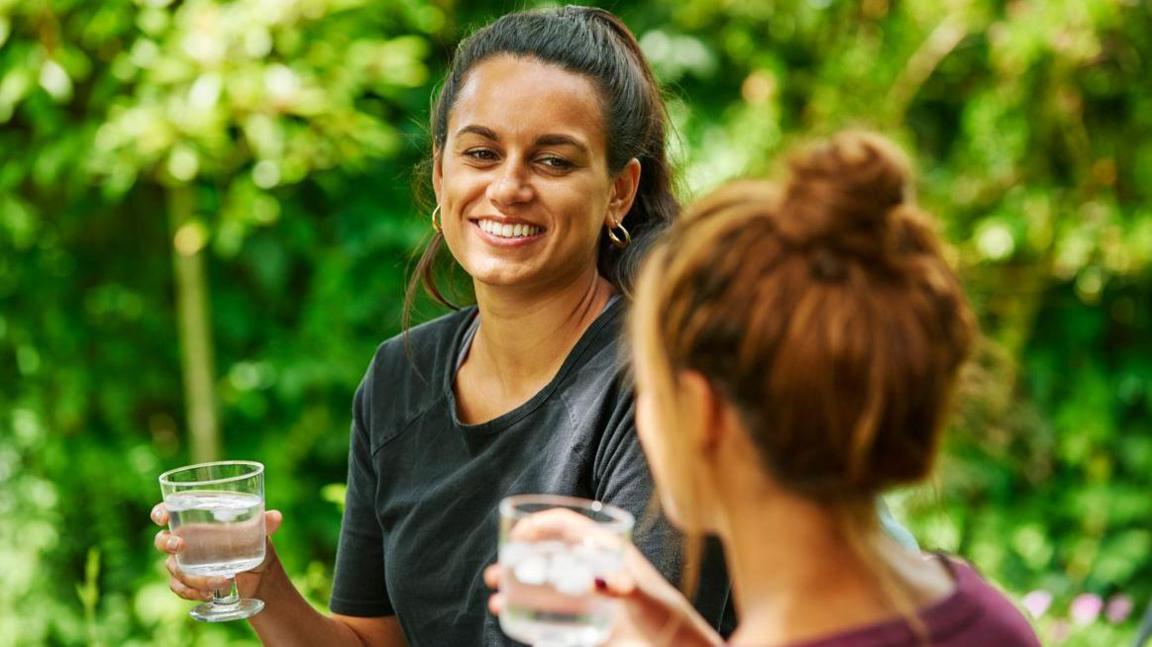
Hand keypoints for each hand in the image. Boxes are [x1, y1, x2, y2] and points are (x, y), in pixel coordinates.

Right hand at [150, 502, 282, 601]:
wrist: (260, 574)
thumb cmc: (254, 542)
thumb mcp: (260, 532)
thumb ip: (266, 523)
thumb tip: (276, 517)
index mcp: (197, 519)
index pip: (169, 511)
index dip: (160, 512)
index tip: (163, 517)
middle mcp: (185, 539)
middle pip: (161, 540)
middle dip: (166, 543)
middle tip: (180, 546)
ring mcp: (184, 562)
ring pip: (174, 568)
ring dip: (193, 576)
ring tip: (223, 581)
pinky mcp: (188, 582)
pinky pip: (179, 588)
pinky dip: (192, 592)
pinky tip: (211, 594)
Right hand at [483, 509, 719, 646]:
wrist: (673, 645)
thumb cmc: (664, 613)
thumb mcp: (643, 597)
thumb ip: (623, 587)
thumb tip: (595, 582)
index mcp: (604, 548)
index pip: (567, 523)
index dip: (540, 523)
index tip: (517, 534)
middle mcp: (588, 566)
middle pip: (545, 551)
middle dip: (515, 559)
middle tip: (494, 574)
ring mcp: (583, 591)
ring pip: (541, 580)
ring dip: (514, 586)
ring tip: (495, 597)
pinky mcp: (581, 617)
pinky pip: (546, 610)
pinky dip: (525, 612)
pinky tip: (510, 619)